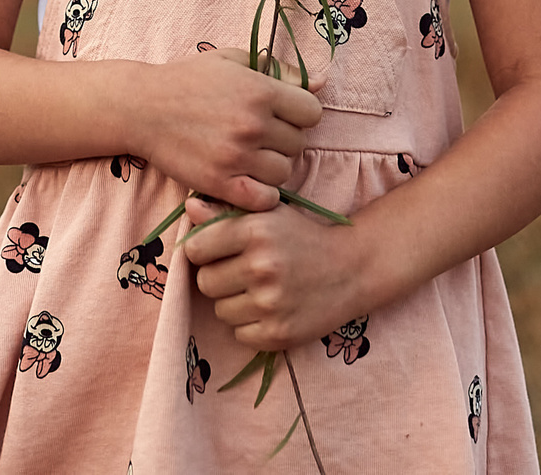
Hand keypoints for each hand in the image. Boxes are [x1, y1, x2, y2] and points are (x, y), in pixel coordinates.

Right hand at [128, 57, 322, 211]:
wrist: (142, 107)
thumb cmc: (188, 79)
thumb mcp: (233, 60)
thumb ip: (278, 70)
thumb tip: (322, 84)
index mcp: (260, 90)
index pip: (312, 113)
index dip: (299, 115)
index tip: (281, 115)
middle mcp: (253, 124)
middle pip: (299, 144)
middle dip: (283, 141)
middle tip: (260, 137)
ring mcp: (237, 156)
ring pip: (284, 173)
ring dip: (272, 167)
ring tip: (251, 158)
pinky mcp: (219, 182)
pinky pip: (265, 199)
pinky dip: (261, 194)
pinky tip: (247, 181)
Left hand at [182, 194, 373, 350]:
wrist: (351, 270)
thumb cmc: (302, 237)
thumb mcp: (269, 214)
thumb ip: (225, 211)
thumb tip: (189, 206)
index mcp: (255, 231)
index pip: (195, 249)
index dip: (204, 251)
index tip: (220, 251)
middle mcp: (261, 267)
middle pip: (205, 282)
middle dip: (219, 278)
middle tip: (244, 272)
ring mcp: (270, 303)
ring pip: (220, 311)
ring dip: (235, 303)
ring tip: (261, 290)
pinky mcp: (279, 334)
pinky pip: (240, 334)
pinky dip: (251, 326)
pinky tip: (272, 310)